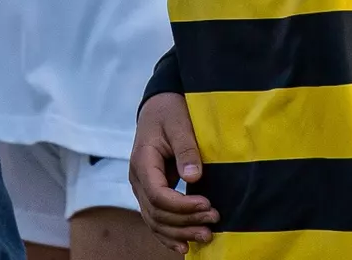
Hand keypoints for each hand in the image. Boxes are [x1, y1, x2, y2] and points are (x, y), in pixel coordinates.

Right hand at [129, 93, 217, 254]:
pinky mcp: (151, 191)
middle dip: (185, 222)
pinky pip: (155, 218)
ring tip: (205, 237)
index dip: (182, 205)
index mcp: (143, 162)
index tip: (207, 204)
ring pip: (155, 221)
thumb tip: (194, 177)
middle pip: (156, 213)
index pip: (158, 195)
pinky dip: (168, 234)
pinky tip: (184, 246)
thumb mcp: (180, 123)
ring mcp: (142, 188)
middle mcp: (138, 179)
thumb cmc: (171, 111)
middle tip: (213, 222)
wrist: (159, 106)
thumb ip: (186, 149)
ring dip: (179, 232)